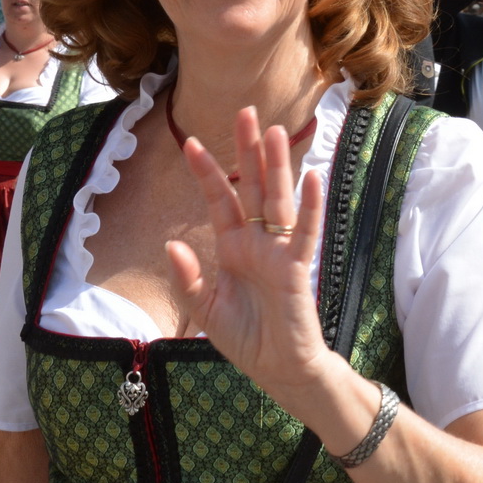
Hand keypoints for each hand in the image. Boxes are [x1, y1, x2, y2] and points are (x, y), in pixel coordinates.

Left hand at [165, 108, 340, 403]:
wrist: (278, 370)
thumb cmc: (246, 340)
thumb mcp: (204, 310)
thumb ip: (187, 278)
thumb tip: (171, 244)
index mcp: (233, 248)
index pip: (220, 201)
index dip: (207, 173)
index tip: (191, 142)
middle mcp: (257, 243)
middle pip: (253, 187)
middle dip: (248, 151)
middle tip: (246, 112)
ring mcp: (279, 252)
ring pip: (278, 200)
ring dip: (276, 166)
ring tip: (274, 132)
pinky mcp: (297, 269)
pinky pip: (304, 233)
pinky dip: (309, 207)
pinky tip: (311, 178)